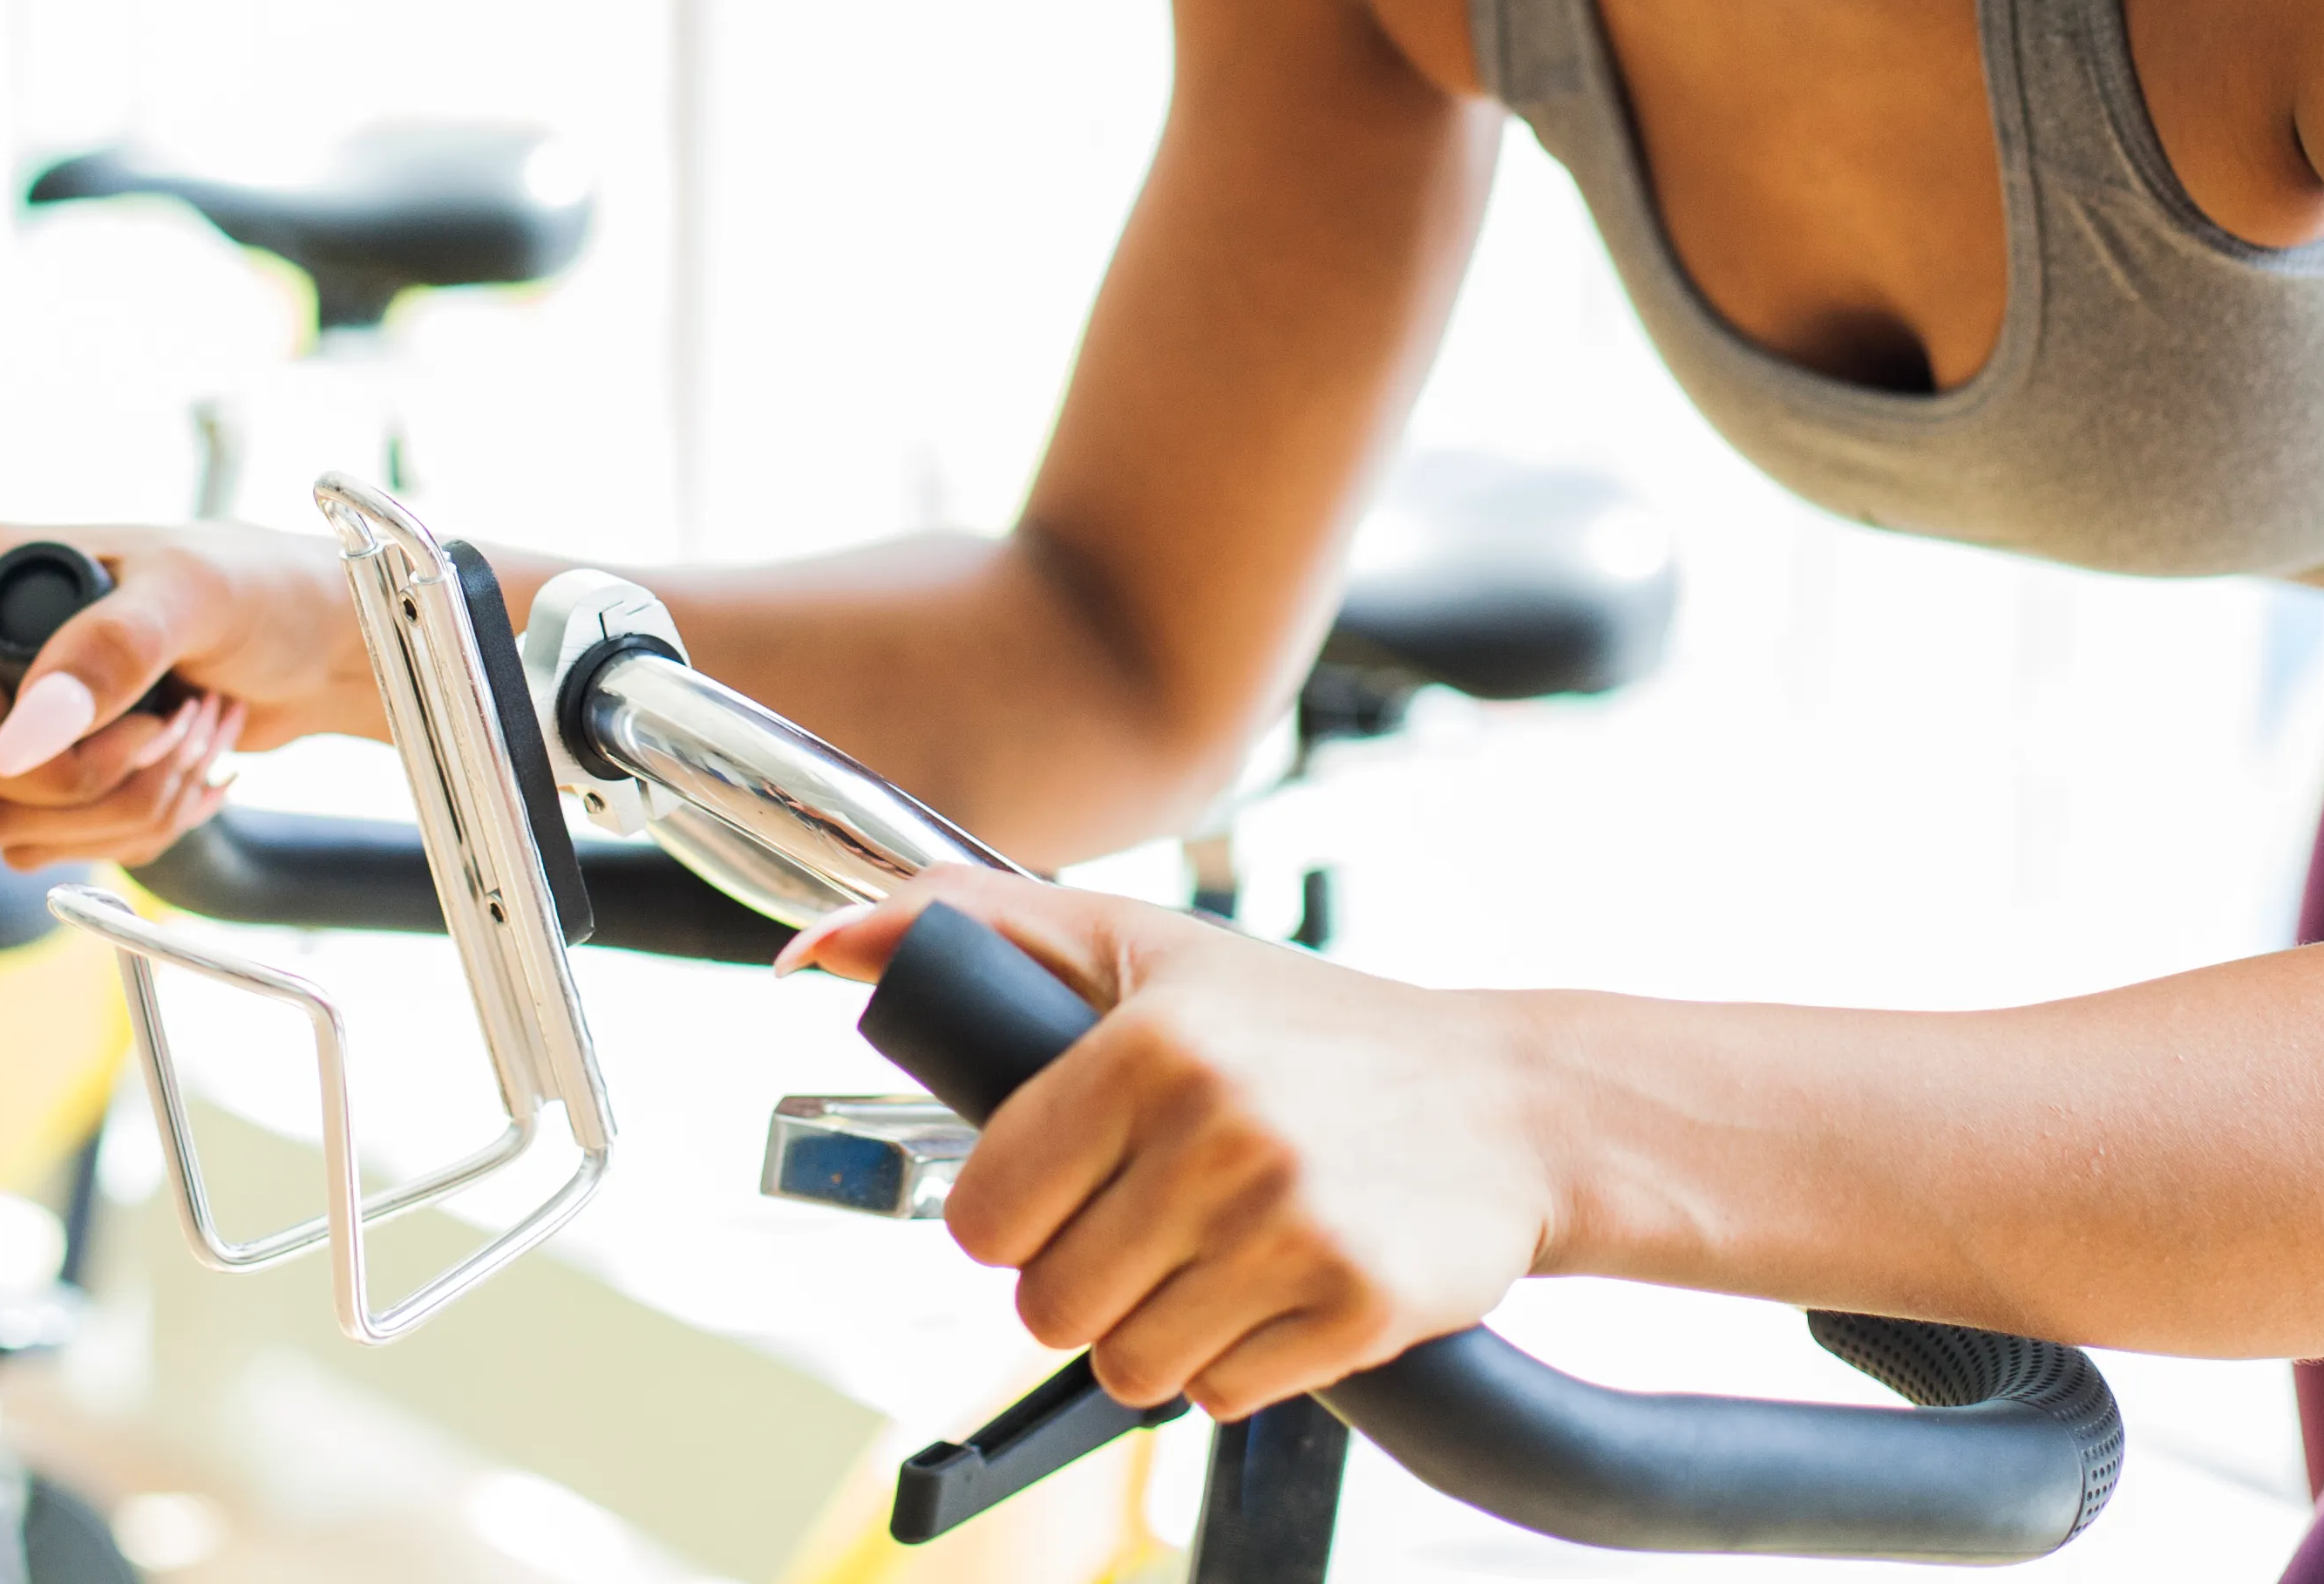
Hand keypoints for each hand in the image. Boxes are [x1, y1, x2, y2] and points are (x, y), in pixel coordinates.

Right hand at [0, 520, 374, 865]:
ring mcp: (2, 710)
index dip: (65, 767)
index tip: (158, 722)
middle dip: (114, 790)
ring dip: (135, 809)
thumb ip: (112, 650)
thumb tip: (16, 741)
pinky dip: (139, 824)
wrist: (309, 637)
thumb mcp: (196, 595)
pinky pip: (57, 848)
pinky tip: (187, 765)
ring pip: (23, 840)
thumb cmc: (259, 589)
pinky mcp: (40, 760)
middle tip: (191, 728)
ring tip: (198, 737)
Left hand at [796, 868, 1557, 1419]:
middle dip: (1092, 1277)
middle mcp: (1220, 1130)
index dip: (1021, 1215)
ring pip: (1129, 1364)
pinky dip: (1244, 1358)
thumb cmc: (1308, 1027)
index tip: (1074, 1185)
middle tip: (1162, 1218)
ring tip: (1226, 1248)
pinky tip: (1286, 1280)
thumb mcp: (1140, 946)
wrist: (1512, 1101)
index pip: (988, 1216)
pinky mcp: (1359, 1305)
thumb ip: (971, 930)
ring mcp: (1294, 1223)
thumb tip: (811, 944)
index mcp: (1150, 1043)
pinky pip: (1223, 1394)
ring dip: (1163, 1326)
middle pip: (1050, 1306)